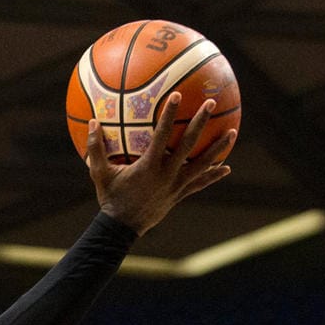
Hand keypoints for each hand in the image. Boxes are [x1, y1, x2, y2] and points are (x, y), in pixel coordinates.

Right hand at [88, 93, 233, 235]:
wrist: (121, 229)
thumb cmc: (110, 198)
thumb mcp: (99, 173)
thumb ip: (95, 148)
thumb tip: (91, 122)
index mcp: (149, 165)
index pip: (163, 134)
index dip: (170, 114)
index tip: (178, 95)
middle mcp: (168, 173)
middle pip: (189, 144)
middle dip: (200, 122)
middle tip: (210, 103)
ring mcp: (176, 185)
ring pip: (202, 163)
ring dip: (218, 147)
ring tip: (232, 132)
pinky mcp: (179, 195)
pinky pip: (200, 183)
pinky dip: (213, 175)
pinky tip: (226, 168)